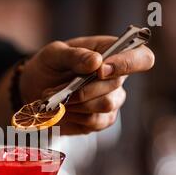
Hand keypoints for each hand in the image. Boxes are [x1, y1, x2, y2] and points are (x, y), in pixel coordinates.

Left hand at [20, 36, 154, 134]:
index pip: (141, 58)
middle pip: (116, 86)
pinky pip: (95, 122)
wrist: (34, 91)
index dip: (128, 64)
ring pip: (105, 105)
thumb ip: (74, 55)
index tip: (100, 70)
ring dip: (77, 103)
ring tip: (57, 99)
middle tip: (58, 89)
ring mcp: (111, 100)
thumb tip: (96, 62)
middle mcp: (117, 77)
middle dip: (84, 89)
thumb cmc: (48, 67)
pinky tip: (64, 109)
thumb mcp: (54, 54)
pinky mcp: (101, 120)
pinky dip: (75, 116)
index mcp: (112, 52)